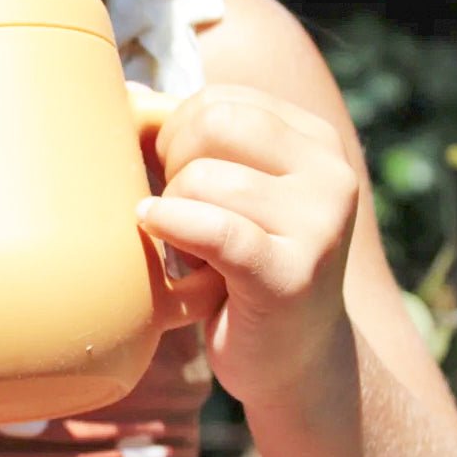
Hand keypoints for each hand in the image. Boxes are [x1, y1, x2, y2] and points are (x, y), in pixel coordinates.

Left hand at [137, 85, 359, 408]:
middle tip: (173, 206)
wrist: (291, 361)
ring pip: (203, 178)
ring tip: (181, 242)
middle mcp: (330, 174)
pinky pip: (214, 229)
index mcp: (316, 142)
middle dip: (171, 161)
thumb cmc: (241, 270)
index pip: (219, 100)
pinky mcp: (291, 275)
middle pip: (212, 124)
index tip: (167, 173)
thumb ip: (192, 143)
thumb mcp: (230, 194)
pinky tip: (153, 230)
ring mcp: (319, 225)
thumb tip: (126, 96)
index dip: (172, 133)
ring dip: (171, 207)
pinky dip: (171, 224)